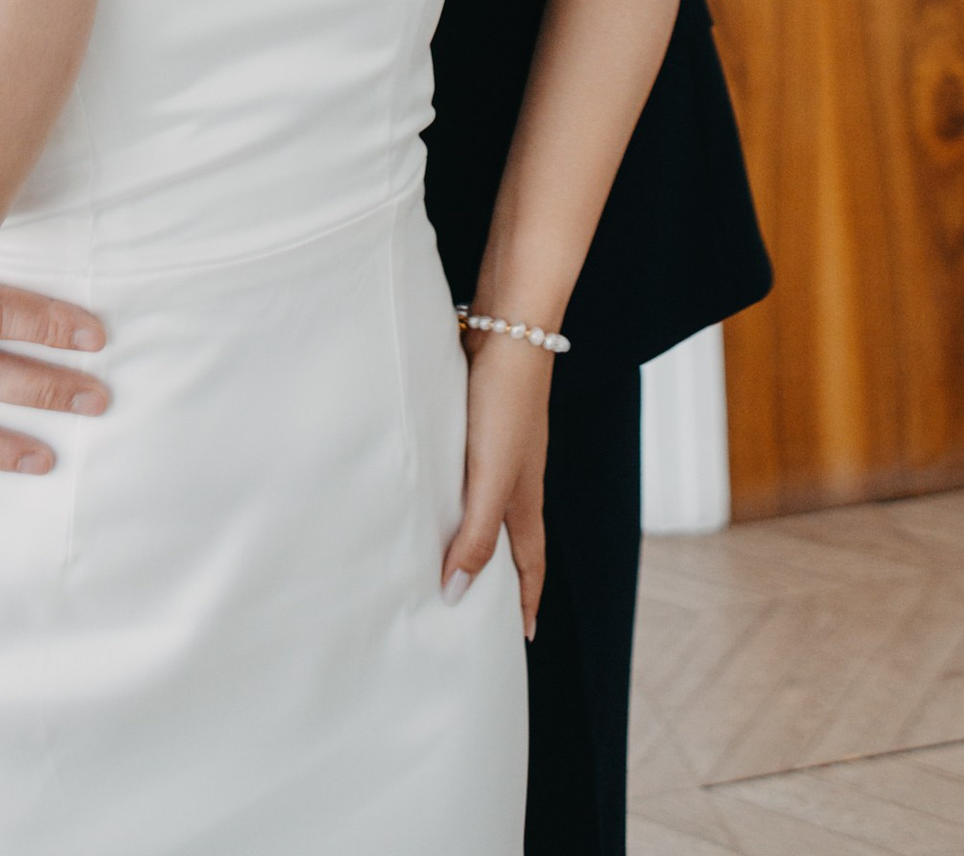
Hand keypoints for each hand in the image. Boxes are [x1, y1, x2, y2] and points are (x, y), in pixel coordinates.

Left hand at [442, 328, 549, 638]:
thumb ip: (475, 534)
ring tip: (452, 556)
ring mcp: (499, 448)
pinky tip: (434, 489)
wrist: (508, 328)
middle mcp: (517, 477)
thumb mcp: (491, 477)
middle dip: (504, 576)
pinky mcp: (479, 422)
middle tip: (485, 608)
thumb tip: (458, 594)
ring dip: (477, 534)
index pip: (529, 563)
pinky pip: (469, 473)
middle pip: (512, 538)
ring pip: (488, 505)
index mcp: (525, 497)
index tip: (522, 635)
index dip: (526, 600)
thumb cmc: (506, 403)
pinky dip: (457, 495)